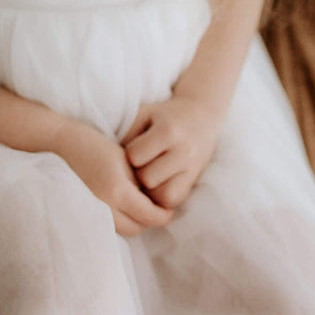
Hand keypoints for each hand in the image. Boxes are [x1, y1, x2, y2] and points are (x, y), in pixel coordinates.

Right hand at [52, 120, 174, 236]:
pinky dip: (117, 220)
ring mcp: (92, 212)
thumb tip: (156, 201)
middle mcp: (104, 206)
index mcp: (118, 190)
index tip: (168, 210)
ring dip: (132, 221)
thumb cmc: (94, 145)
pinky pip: (108, 225)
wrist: (60, 145)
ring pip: (122, 230)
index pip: (149, 216)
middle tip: (154, 207)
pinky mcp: (83, 214)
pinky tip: (118, 205)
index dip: (163, 215)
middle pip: (136, 228)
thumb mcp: (124, 159)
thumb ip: (140, 183)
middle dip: (148, 220)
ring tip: (135, 204)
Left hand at [122, 95, 220, 210]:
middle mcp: (183, 151)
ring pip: (161, 196)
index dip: (128, 155)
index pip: (135, 156)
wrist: (201, 115)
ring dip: (149, 190)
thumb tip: (112, 160)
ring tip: (147, 176)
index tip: (131, 150)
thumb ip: (128, 132)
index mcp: (168, 131)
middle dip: (138, 174)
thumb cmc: (164, 115)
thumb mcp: (145, 113)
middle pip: (147, 179)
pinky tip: (158, 184)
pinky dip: (162, 197)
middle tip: (138, 166)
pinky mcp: (194, 180)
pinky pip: (174, 201)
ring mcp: (191, 168)